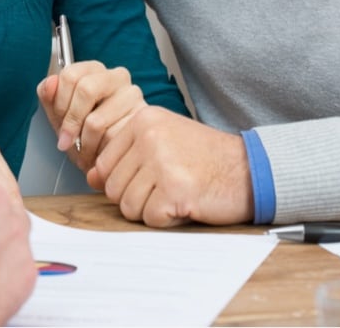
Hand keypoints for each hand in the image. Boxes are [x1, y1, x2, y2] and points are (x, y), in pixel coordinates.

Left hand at [37, 60, 145, 169]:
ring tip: (85, 152)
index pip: (70, 74)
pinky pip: (112, 138)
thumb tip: (50, 82)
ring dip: (85, 143)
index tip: (59, 118)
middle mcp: (117, 77)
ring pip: (96, 119)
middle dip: (71, 121)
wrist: (108, 163)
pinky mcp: (143, 120)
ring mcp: (133, 96)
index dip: (59, 101)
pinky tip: (101, 154)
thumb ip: (49, 97)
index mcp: (95, 70)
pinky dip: (100, 151)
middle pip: (85, 89)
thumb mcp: (60, 117)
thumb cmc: (85, 136)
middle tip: (68, 139)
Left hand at [88, 105, 253, 226]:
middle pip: (112, 188)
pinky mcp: (175, 190)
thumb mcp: (163, 139)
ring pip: (128, 206)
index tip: (147, 179)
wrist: (248, 169)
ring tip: (174, 195)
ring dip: (151, 210)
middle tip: (164, 190)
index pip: (103, 163)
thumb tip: (91, 177)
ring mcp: (162, 163)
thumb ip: (126, 154)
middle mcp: (149, 137)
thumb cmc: (205, 157)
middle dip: (136, 198)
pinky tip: (185, 203)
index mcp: (142, 120)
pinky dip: (167, 219)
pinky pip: (150, 219)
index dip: (122, 180)